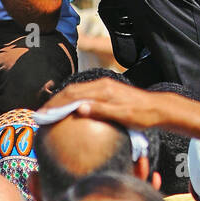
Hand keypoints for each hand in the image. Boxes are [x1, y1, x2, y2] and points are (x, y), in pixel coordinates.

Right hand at [41, 77, 171, 129]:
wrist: (159, 108)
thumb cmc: (142, 115)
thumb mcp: (123, 115)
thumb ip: (101, 110)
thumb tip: (78, 108)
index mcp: (103, 90)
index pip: (73, 95)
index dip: (56, 104)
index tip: (43, 115)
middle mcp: (102, 85)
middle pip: (72, 91)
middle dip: (54, 101)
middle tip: (40, 115)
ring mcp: (105, 86)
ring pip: (77, 91)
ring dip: (62, 100)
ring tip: (49, 113)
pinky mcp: (108, 91)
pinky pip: (85, 94)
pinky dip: (73, 101)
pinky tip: (69, 111)